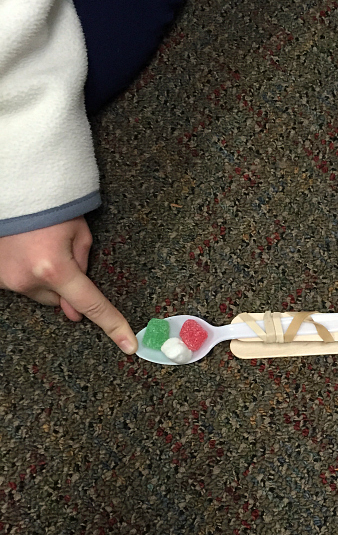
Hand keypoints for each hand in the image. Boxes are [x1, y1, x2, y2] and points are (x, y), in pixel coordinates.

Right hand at [0, 218, 137, 351]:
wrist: (13, 188)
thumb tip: (78, 308)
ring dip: (47, 280)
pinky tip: (27, 253)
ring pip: (42, 295)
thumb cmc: (49, 206)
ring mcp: (8, 280)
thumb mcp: (79, 234)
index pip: (91, 305)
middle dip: (68, 285)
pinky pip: (22, 286)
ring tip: (41, 248)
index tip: (128, 345)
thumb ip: (84, 269)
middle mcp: (28, 279)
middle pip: (62, 301)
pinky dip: (29, 274)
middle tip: (62, 254)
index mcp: (55, 268)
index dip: (112, 324)